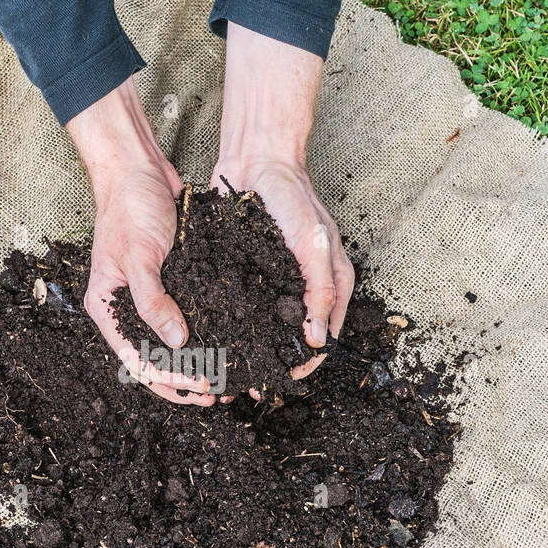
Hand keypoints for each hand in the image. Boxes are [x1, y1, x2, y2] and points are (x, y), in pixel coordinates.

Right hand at [67, 78, 213, 405]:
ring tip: (228, 377)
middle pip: (155, 360)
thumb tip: (177, 343)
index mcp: (108, 308)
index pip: (137, 361)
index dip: (170, 381)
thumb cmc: (129, 208)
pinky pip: (188, 318)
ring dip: (198, 363)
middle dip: (186, 380)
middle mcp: (126, 309)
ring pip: (173, 345)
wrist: (139, 170)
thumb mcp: (139, 256)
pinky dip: (206, 333)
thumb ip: (153, 301)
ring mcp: (149, 297)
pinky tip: (230, 342)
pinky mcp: (171, 284)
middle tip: (220, 392)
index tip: (202, 386)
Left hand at [212, 23, 353, 390]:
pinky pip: (245, 310)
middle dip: (274, 368)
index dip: (304, 366)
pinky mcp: (252, 275)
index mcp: (332, 285)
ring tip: (229, 374)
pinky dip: (234, 330)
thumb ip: (320, 288)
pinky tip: (215, 343)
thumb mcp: (312, 242)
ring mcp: (279, 283)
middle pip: (294, 343)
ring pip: (267, 332)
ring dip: (251, 354)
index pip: (324, 340)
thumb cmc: (293, 197)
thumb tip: (319, 340)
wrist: (258, 159)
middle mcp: (307, 290)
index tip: (279, 382)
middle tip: (248, 388)